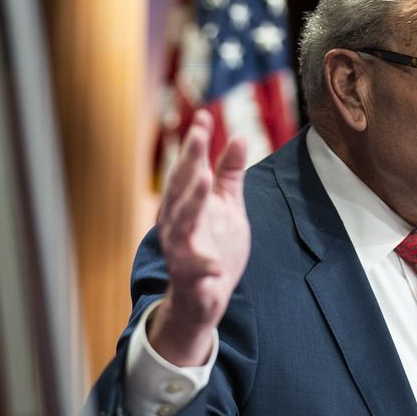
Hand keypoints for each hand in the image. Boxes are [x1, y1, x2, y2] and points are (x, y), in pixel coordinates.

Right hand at [147, 109, 249, 366]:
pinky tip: (216, 266)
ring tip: (203, 180)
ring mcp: (180, 250)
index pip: (188, 168)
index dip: (195, 143)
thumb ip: (229, 175)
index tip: (204, 117)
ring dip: (191, 202)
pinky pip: (195, 271)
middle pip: (180, 188)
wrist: (204, 299)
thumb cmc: (214, 247)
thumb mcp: (227, 207)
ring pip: (181, 223)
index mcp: (185, 204)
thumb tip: (239, 137)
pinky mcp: (190, 278)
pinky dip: (204, 268)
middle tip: (199, 135)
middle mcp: (176, 223)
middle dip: (188, 161)